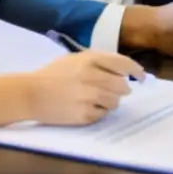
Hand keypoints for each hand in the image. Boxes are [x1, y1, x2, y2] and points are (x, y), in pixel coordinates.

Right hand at [26, 51, 145, 125]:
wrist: (29, 93)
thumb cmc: (53, 74)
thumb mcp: (76, 59)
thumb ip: (100, 61)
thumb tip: (125, 71)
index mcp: (91, 59)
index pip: (123, 64)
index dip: (136, 71)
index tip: (143, 77)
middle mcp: (92, 76)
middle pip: (122, 85)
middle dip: (122, 89)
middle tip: (117, 91)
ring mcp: (88, 96)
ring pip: (115, 102)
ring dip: (110, 101)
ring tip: (96, 99)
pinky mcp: (83, 114)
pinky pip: (101, 115)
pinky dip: (98, 112)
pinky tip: (85, 108)